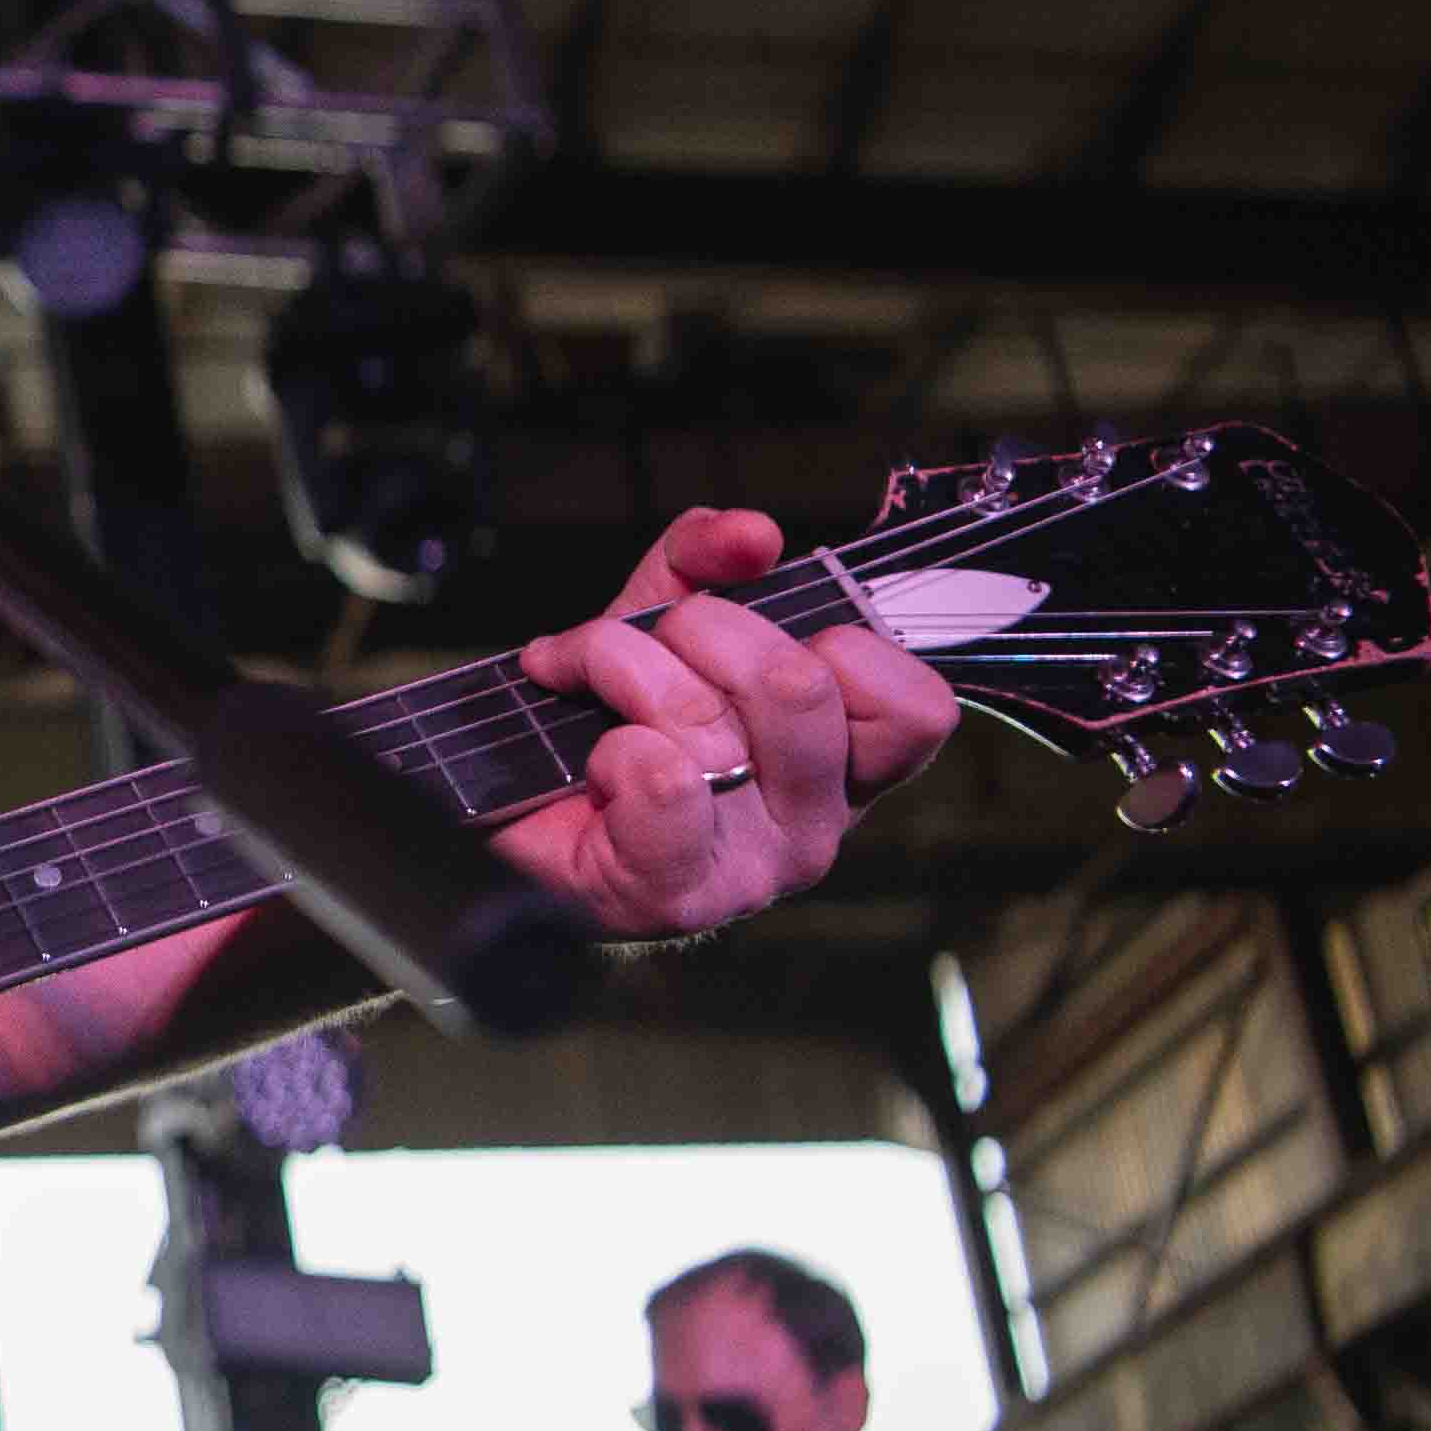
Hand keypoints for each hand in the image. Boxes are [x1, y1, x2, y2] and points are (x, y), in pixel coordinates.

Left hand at [504, 510, 959, 937]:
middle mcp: (817, 822)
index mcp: (846, 761)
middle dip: (697, 628)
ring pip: (714, 726)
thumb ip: (707, 559)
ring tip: (585, 683)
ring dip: (623, 671)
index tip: (756, 630)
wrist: (514, 803)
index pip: (917, 706)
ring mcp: (754, 868)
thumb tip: (751, 535)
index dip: (838, 639)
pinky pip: (661, 783)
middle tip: (639, 643)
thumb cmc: (609, 720)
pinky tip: (595, 763)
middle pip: (800, 686)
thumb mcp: (662, 617)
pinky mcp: (676, 895)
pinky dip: (610, 748)